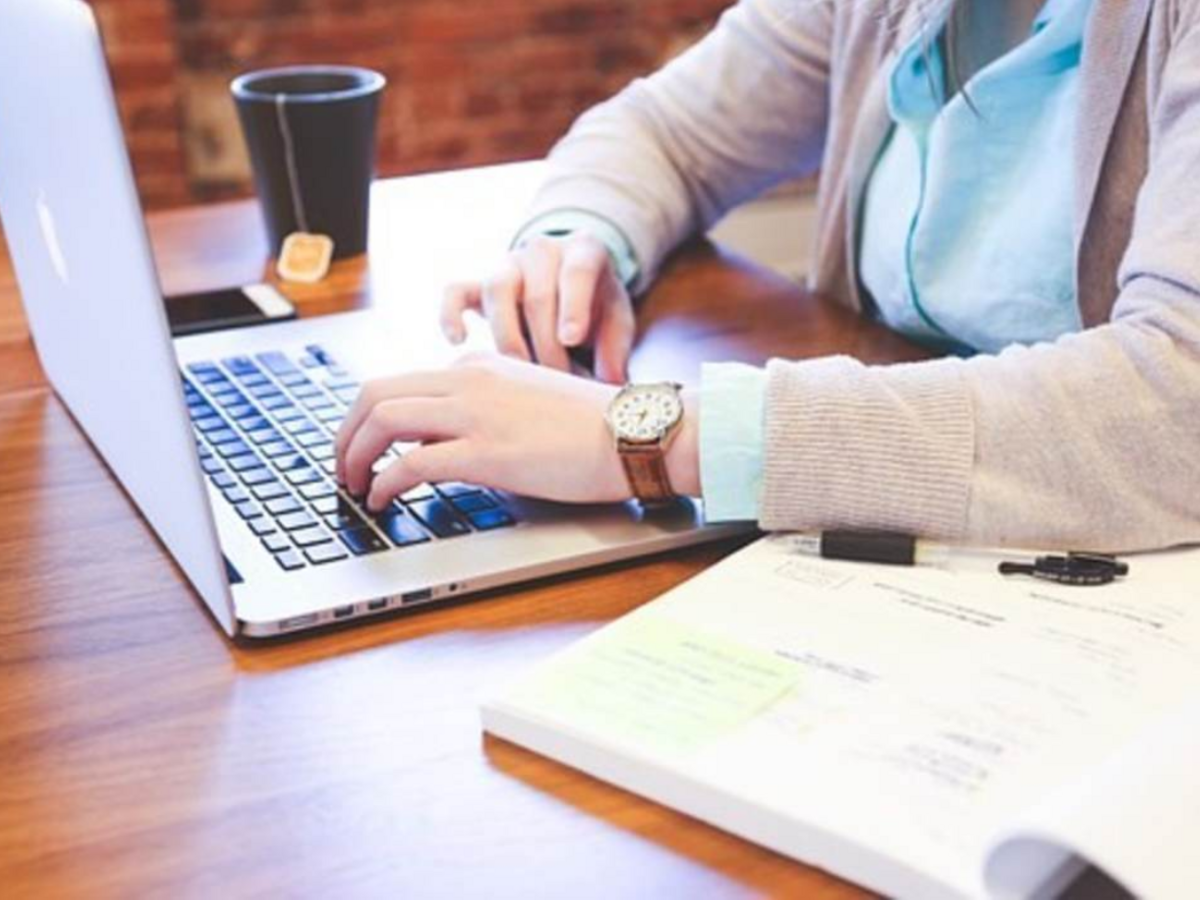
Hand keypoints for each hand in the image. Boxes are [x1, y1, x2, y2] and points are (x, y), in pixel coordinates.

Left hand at [335, 354, 699, 512]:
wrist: (634, 432)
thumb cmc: (593, 426)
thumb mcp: (528, 400)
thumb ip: (488, 407)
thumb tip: (450, 440)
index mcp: (478, 367)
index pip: (401, 383)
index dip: (368, 419)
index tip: (363, 447)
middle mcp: (468, 380)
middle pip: (375, 393)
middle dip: (346, 434)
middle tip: (342, 467)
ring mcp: (475, 414)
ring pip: (383, 420)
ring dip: (354, 455)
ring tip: (354, 486)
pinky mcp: (486, 452)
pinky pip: (411, 463)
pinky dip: (384, 483)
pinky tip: (383, 501)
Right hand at [440, 233, 635, 383]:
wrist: (569, 281)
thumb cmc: (596, 306)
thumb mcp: (617, 320)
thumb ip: (616, 349)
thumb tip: (611, 385)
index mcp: (584, 251)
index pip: (577, 271)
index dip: (573, 306)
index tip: (572, 340)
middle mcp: (542, 251)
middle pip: (537, 294)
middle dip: (547, 345)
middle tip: (558, 381)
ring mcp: (507, 265)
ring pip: (497, 290)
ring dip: (509, 337)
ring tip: (522, 373)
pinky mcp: (478, 283)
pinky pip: (455, 291)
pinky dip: (451, 314)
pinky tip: (459, 341)